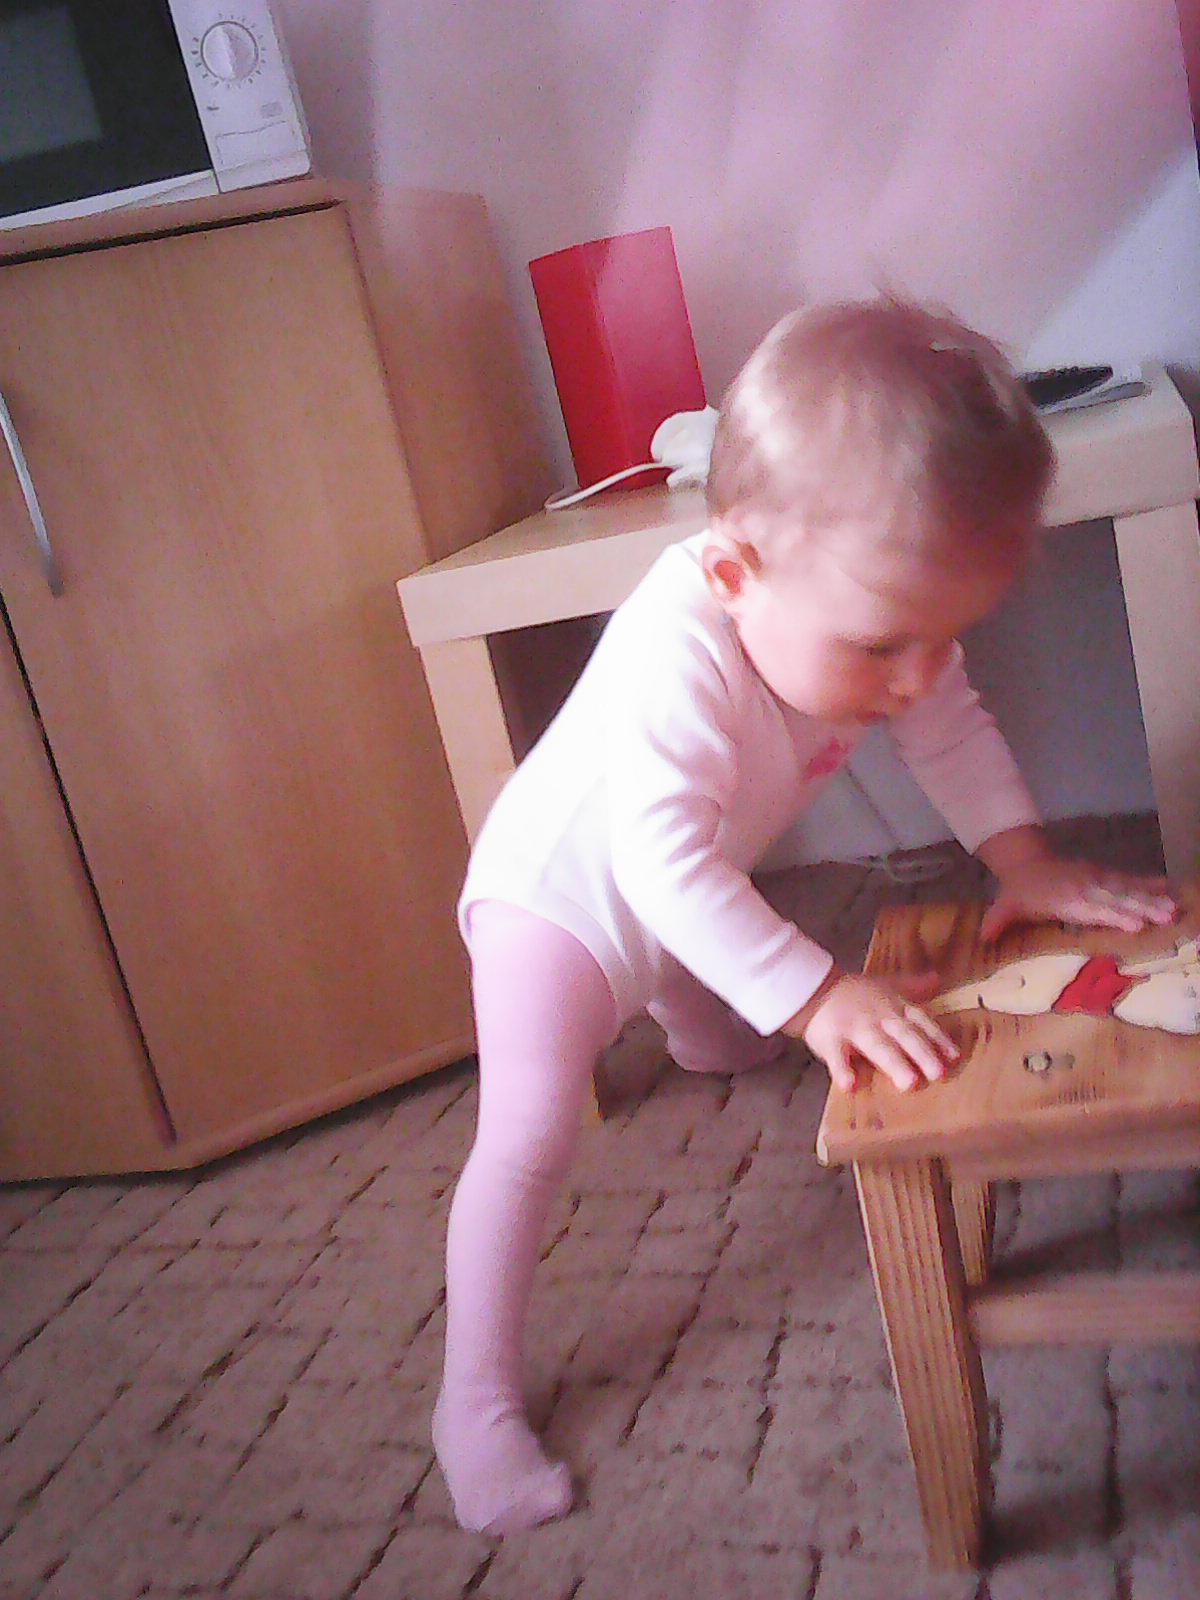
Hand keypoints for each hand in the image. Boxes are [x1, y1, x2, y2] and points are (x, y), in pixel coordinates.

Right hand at [786, 969, 958, 1093]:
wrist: (814, 989)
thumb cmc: (854, 993)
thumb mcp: (885, 985)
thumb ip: (912, 986)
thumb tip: (937, 978)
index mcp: (894, 1007)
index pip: (920, 1022)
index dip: (937, 1039)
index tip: (953, 1057)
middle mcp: (879, 1018)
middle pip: (904, 1036)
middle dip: (922, 1053)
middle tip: (938, 1074)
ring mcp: (854, 1028)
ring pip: (877, 1046)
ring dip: (893, 1063)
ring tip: (908, 1083)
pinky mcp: (831, 1040)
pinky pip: (837, 1057)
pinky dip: (842, 1070)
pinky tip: (850, 1086)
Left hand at [980, 859, 1179, 942]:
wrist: (1026, 861)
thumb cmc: (1020, 891)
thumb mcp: (1006, 906)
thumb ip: (996, 922)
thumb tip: (981, 938)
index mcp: (1065, 898)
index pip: (1093, 908)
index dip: (1113, 915)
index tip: (1135, 925)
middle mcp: (1085, 887)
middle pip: (1117, 898)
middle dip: (1142, 907)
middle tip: (1166, 917)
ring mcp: (1098, 878)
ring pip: (1128, 888)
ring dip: (1152, 896)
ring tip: (1174, 908)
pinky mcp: (1105, 874)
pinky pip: (1130, 878)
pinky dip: (1150, 882)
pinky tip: (1171, 887)